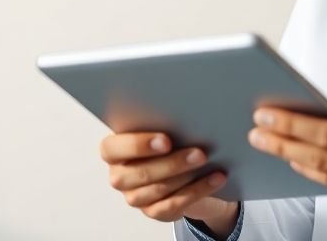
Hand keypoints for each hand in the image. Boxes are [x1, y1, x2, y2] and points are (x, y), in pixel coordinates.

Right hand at [99, 131, 239, 229]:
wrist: (188, 169)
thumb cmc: (171, 140)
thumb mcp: (164, 128)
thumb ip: (162, 124)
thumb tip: (183, 115)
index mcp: (114, 151)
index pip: (111, 149)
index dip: (137, 145)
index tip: (167, 140)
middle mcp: (120, 176)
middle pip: (139, 173)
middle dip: (172, 163)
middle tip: (199, 153)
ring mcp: (135, 197)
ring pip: (157, 190)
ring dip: (186, 176)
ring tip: (208, 163)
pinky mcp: (154, 212)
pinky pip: (173, 205)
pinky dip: (197, 191)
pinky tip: (215, 178)